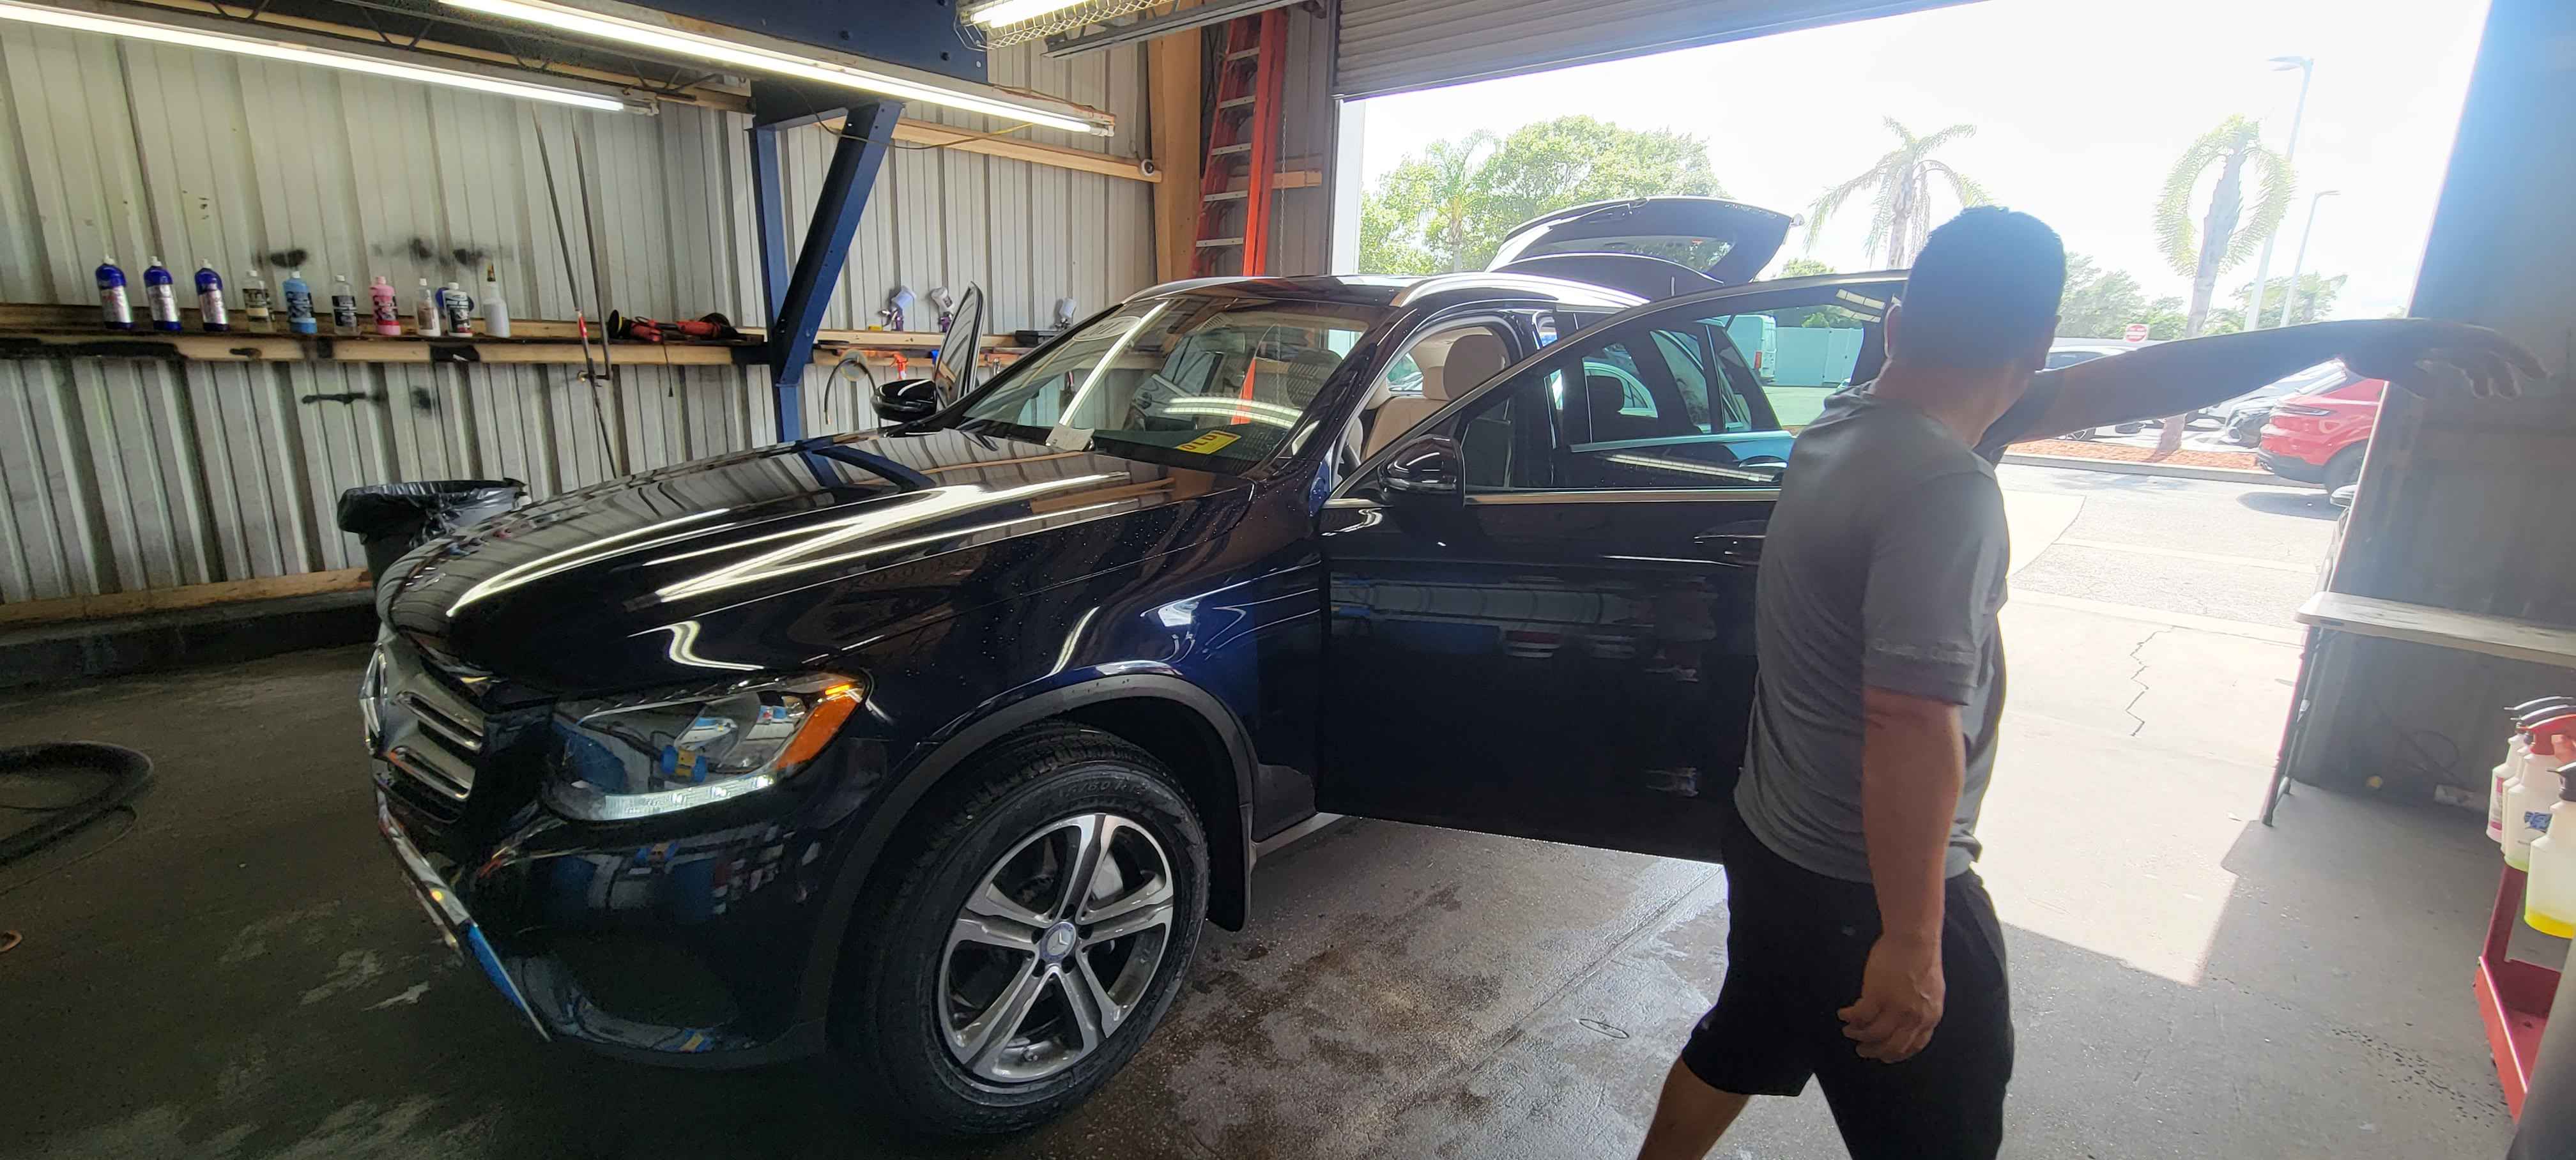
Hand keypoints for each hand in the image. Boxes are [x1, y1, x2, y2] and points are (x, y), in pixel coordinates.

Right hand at [1839, 934, 1942, 1062]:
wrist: (1914, 939)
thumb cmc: (1921, 957)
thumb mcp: (1929, 991)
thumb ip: (1920, 1008)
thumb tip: (1905, 1019)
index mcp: (1930, 1016)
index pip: (1913, 1046)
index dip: (1896, 1054)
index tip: (1885, 1056)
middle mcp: (1914, 1017)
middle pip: (1892, 1046)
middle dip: (1874, 1051)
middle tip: (1862, 1050)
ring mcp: (1896, 1008)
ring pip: (1873, 1034)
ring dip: (1858, 1035)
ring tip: (1849, 1031)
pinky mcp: (1877, 996)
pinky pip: (1859, 1016)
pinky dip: (1849, 1018)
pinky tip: (1843, 1014)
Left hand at [2338, 320, 2547, 399]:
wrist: (2345, 340)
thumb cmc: (2366, 350)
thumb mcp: (2388, 366)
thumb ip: (2412, 377)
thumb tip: (2434, 390)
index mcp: (2442, 335)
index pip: (2490, 342)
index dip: (2516, 356)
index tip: (2537, 373)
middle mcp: (2444, 335)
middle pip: (2485, 351)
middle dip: (2504, 371)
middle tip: (2513, 396)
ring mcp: (2437, 341)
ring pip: (2472, 356)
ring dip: (2486, 374)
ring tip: (2492, 397)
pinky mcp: (2427, 348)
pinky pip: (2457, 359)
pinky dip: (2468, 373)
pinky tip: (2471, 391)